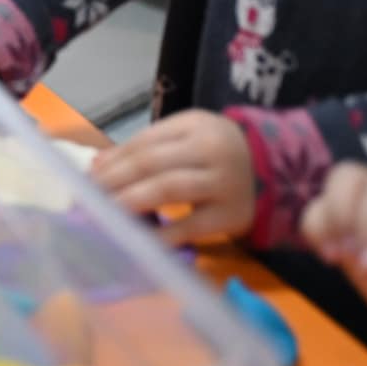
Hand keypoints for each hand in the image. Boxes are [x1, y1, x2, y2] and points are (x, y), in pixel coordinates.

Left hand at [90, 109, 256, 245]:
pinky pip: (191, 225)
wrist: (280, 168)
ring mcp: (224, 183)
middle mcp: (210, 150)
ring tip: (104, 213)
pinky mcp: (233, 215)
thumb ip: (145, 147)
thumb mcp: (187, 136)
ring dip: (129, 201)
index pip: (144, 143)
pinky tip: (138, 240)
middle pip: (151, 163)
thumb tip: (98, 164)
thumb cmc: (219, 152)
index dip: (112, 161)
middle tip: (87, 198)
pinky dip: (162, 234)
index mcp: (195, 125)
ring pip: (167, 188)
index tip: (86, 178)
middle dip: (113, 181)